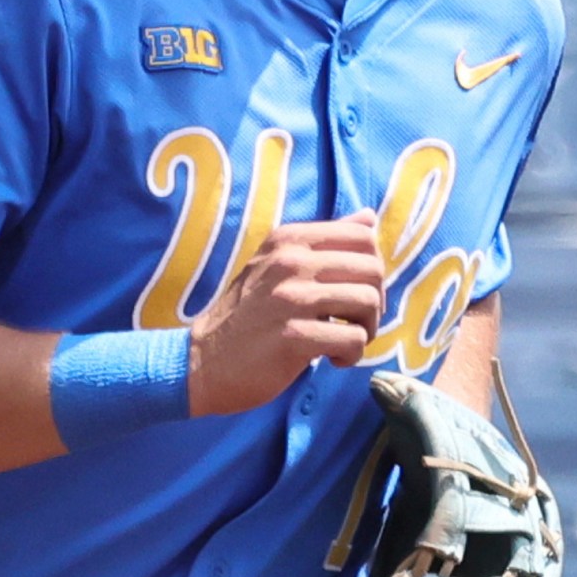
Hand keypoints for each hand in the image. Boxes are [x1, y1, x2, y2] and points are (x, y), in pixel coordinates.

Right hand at [188, 210, 385, 417]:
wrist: (203, 360)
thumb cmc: (248, 314)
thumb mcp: (278, 264)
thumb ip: (324, 241)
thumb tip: (369, 216)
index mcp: (289, 239)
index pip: (363, 235)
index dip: (370, 268)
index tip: (352, 292)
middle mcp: (290, 261)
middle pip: (372, 269)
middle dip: (374, 302)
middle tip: (353, 323)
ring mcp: (291, 298)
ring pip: (368, 302)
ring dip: (366, 330)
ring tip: (342, 342)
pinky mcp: (293, 336)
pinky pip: (353, 339)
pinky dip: (351, 355)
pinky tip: (331, 359)